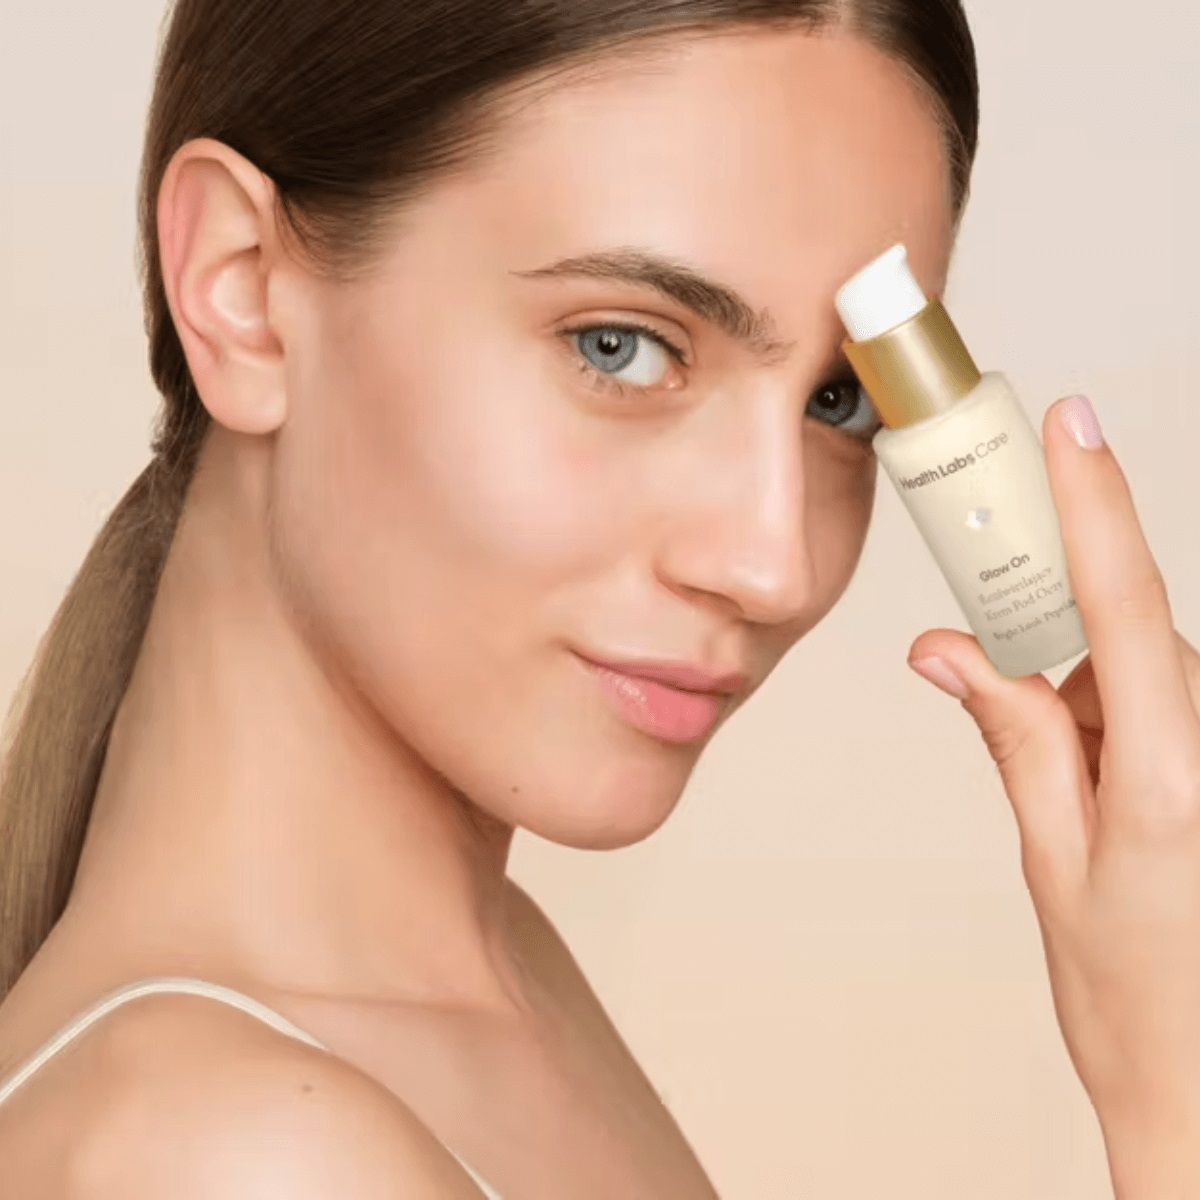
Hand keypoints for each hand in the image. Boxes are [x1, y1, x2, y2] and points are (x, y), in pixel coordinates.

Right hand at [907, 394, 1199, 1196]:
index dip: (1096, 505)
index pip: (1124, 607)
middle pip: (1133, 643)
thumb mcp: (1051, 865)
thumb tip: (954, 654)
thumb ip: (1015, 740)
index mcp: (1171, 782)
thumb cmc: (1133, 1006)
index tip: (1073, 428)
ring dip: (1094, 711)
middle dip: (1061, 654)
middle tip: (989, 666)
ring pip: (1153, 683)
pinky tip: (1111, 807)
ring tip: (1074, 803)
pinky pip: (1171, 720)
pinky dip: (1125, 739)